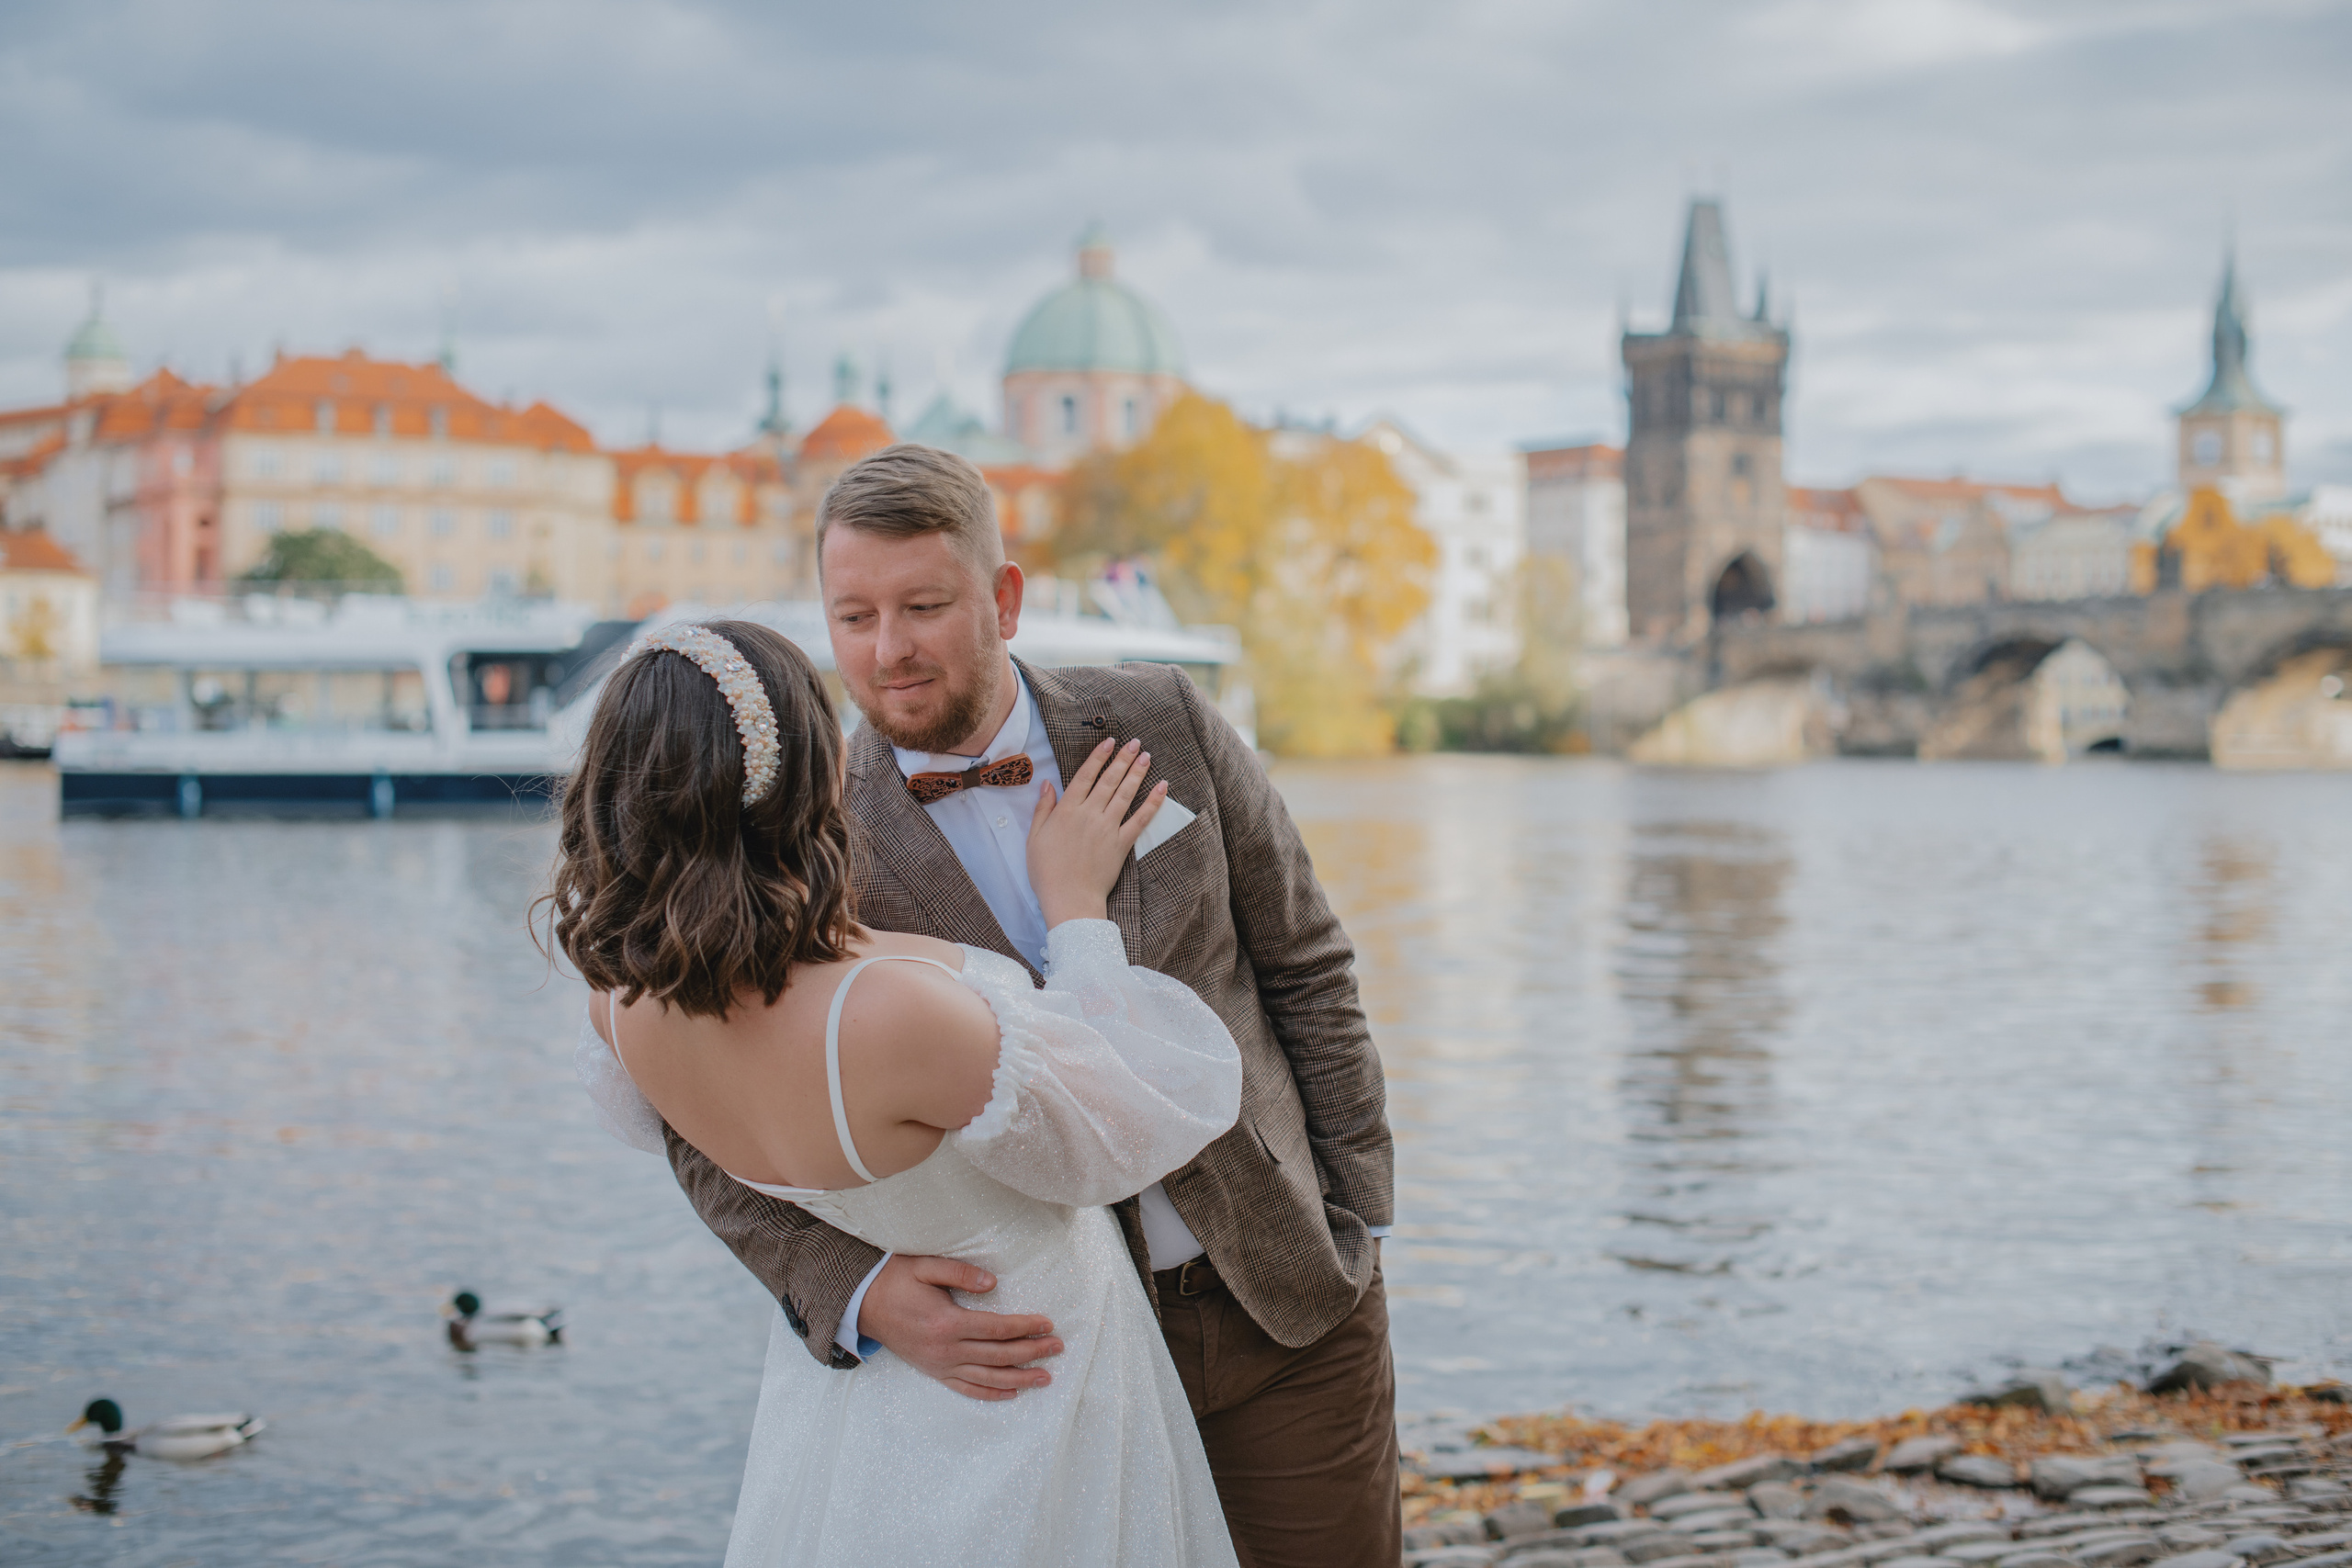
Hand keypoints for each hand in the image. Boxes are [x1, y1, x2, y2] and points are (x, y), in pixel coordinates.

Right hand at [857, 1254, 1062, 1401]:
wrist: (862, 1305)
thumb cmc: (895, 1281)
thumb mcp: (925, 1267)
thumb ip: (960, 1273)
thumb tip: (993, 1283)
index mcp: (947, 1323)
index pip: (998, 1328)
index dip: (1025, 1327)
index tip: (1048, 1324)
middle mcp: (946, 1350)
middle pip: (999, 1356)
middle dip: (1031, 1352)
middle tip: (1058, 1348)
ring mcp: (940, 1365)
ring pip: (988, 1378)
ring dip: (1019, 1378)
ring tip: (1045, 1377)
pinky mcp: (934, 1372)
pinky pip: (967, 1388)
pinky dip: (991, 1394)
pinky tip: (1012, 1393)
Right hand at [1026, 738, 1167, 927]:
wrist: (1069, 899)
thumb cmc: (1047, 872)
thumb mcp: (1034, 838)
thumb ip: (1042, 809)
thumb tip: (1047, 784)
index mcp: (1067, 811)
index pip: (1085, 776)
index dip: (1098, 757)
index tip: (1109, 742)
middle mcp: (1089, 814)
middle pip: (1109, 780)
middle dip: (1122, 759)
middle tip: (1135, 743)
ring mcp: (1108, 828)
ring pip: (1125, 794)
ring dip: (1137, 773)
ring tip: (1147, 757)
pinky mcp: (1122, 844)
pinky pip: (1140, 819)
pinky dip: (1152, 802)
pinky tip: (1162, 787)